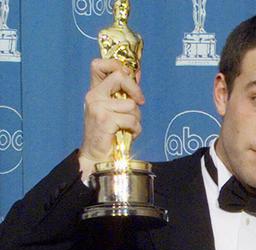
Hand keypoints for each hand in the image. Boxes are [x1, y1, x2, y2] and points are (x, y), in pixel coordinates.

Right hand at [79, 58, 144, 180]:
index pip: (98, 64)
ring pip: (131, 104)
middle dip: (135, 89)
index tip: (130, 77)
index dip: (117, 65)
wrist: (98, 156)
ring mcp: (98, 107)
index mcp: (95, 91)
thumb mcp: (117, 108)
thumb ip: (124, 91)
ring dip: (136, 117)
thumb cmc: (110, 133)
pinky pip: (131, 119)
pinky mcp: (105, 120)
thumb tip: (136, 72)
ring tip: (128, 126)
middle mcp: (93, 96)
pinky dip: (135, 129)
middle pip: (120, 76)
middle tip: (139, 102)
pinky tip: (128, 134)